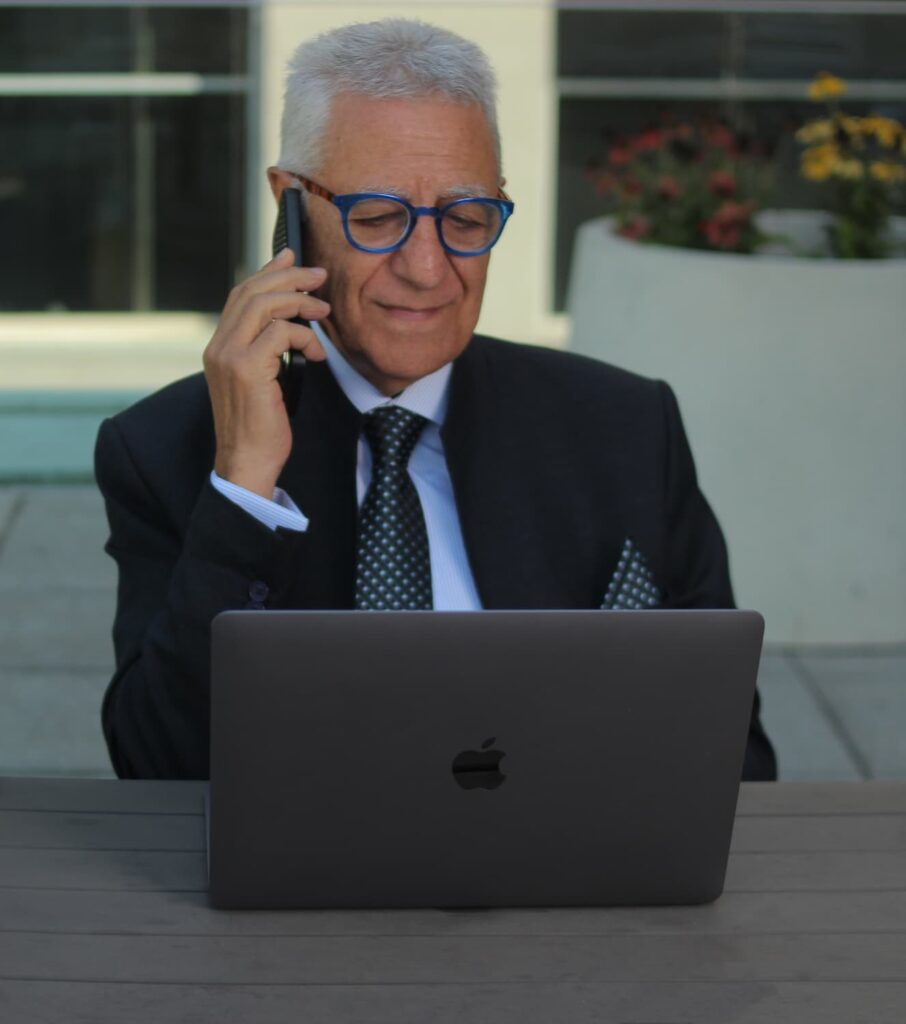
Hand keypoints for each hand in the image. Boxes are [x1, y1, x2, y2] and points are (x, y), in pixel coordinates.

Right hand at [204, 248, 330, 497]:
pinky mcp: (247, 369)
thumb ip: (267, 351)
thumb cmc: (260, 428)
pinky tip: (318, 355)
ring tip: (324, 312)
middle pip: (252, 292)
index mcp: (218, 346)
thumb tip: (291, 322)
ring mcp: (229, 356)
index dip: (267, 271)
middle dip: (289, 276)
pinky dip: (305, 337)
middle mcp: (218, 346)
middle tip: (319, 277)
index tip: (291, 257)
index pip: (241, 295)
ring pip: (265, 305)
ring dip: (300, 302)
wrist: (248, 463)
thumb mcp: (262, 381)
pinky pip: (281, 333)